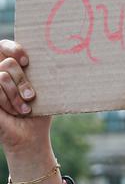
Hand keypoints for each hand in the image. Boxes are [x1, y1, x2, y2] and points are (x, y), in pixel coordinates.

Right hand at [0, 40, 50, 154]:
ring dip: (16, 96)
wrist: (31, 136)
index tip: (27, 62)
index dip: (14, 49)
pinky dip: (8, 102)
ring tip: (24, 109)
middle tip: (31, 96)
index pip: (4, 46)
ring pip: (2, 76)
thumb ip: (43, 73)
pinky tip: (14, 112)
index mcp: (11, 68)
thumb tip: (60, 59)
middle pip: (8, 63)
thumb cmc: (38, 113)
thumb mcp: (43, 90)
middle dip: (22, 81)